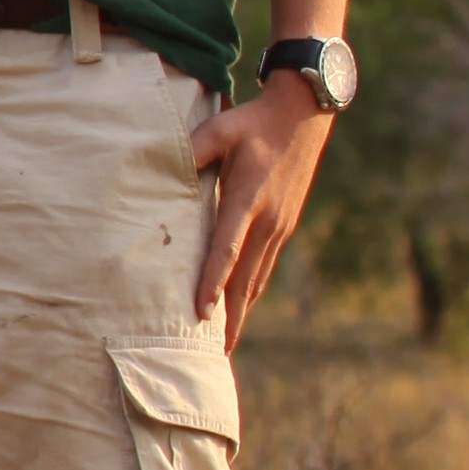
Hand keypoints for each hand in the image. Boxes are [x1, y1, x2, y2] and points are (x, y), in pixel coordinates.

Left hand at [186, 74, 335, 345]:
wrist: (303, 115)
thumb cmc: (254, 121)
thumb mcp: (221, 128)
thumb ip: (193, 149)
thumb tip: (165, 166)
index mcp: (249, 200)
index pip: (227, 251)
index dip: (212, 283)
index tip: (201, 314)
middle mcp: (268, 221)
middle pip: (246, 280)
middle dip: (232, 319)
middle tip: (216, 354)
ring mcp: (280, 225)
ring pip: (258, 278)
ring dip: (243, 311)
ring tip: (226, 342)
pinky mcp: (285, 224)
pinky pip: (266, 265)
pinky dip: (253, 290)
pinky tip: (242, 305)